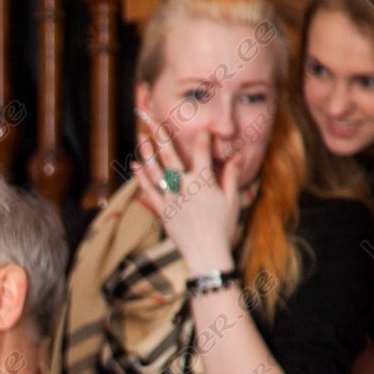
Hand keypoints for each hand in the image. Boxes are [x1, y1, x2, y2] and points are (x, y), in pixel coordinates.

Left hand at [131, 113, 240, 274]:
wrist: (206, 254)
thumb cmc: (222, 227)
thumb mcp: (232, 200)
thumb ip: (232, 176)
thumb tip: (238, 156)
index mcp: (204, 182)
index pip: (202, 151)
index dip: (202, 137)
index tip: (201, 127)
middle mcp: (184, 187)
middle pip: (171, 156)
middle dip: (162, 135)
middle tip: (154, 119)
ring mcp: (170, 198)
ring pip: (155, 170)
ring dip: (147, 152)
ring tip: (141, 136)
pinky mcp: (161, 210)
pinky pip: (148, 190)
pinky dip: (141, 177)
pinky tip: (135, 165)